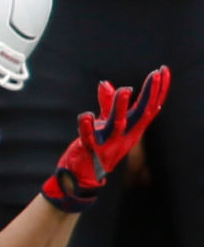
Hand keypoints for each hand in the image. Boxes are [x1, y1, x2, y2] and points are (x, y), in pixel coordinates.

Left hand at [41, 67, 169, 212]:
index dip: (158, 90)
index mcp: (132, 129)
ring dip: (120, 107)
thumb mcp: (106, 124)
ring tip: (125, 89)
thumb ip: (107, 104)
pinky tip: (86, 115)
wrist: (82, 176)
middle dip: (150, 94)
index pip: (150, 107)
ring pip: (117, 125)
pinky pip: (88, 137)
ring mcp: (108, 143)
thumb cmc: (98, 147)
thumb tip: (105, 83)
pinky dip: (86, 127)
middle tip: (156, 74)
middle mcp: (125, 136)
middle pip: (141, 114)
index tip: (164, 70)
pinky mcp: (90, 150)